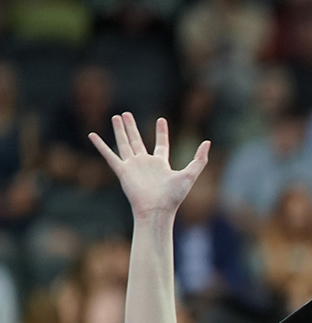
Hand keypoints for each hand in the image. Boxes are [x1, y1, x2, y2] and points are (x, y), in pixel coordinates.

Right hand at [89, 114, 208, 218]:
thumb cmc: (174, 196)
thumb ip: (199, 159)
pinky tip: (92, 135)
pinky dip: (100, 145)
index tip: (161, 120)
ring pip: (124, 143)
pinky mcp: (122, 170)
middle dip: (132, 127)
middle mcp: (145, 163)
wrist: (157, 209)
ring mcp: (133, 166)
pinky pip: (109, 155)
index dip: (161, 132)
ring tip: (116, 116)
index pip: (161, 144)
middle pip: (137, 140)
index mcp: (161, 164)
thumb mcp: (191, 174)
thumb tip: (208, 142)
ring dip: (120, 130)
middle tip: (126, 114)